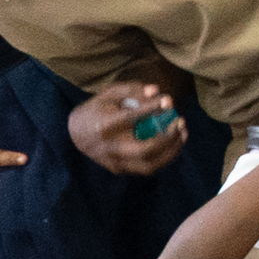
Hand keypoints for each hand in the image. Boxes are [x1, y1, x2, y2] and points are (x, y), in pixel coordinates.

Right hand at [69, 82, 186, 174]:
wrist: (76, 134)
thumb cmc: (98, 109)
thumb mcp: (110, 94)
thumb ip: (132, 89)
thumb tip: (156, 91)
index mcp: (104, 126)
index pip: (130, 118)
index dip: (151, 109)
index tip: (169, 101)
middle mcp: (110, 147)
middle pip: (143, 149)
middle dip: (167, 137)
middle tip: (180, 121)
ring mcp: (115, 162)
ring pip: (148, 164)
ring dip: (171, 150)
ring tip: (182, 133)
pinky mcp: (119, 169)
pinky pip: (146, 168)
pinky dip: (164, 157)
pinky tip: (173, 143)